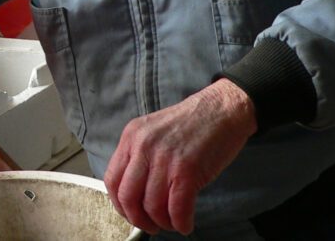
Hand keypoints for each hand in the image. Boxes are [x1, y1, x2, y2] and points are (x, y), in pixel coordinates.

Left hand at [103, 79, 256, 235]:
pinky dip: (181, 223)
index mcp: (132, 136)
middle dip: (139, 220)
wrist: (223, 109)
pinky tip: (186, 223)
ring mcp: (165, 157)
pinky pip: (177, 208)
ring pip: (152, 206)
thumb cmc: (193, 123)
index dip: (120, 205)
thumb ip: (141, 157)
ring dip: (163, 223)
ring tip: (173, 223)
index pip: (112, 179)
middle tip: (151, 226)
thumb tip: (135, 193)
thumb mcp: (154, 131)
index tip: (131, 214)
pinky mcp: (187, 169)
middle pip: (128, 197)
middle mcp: (144, 145)